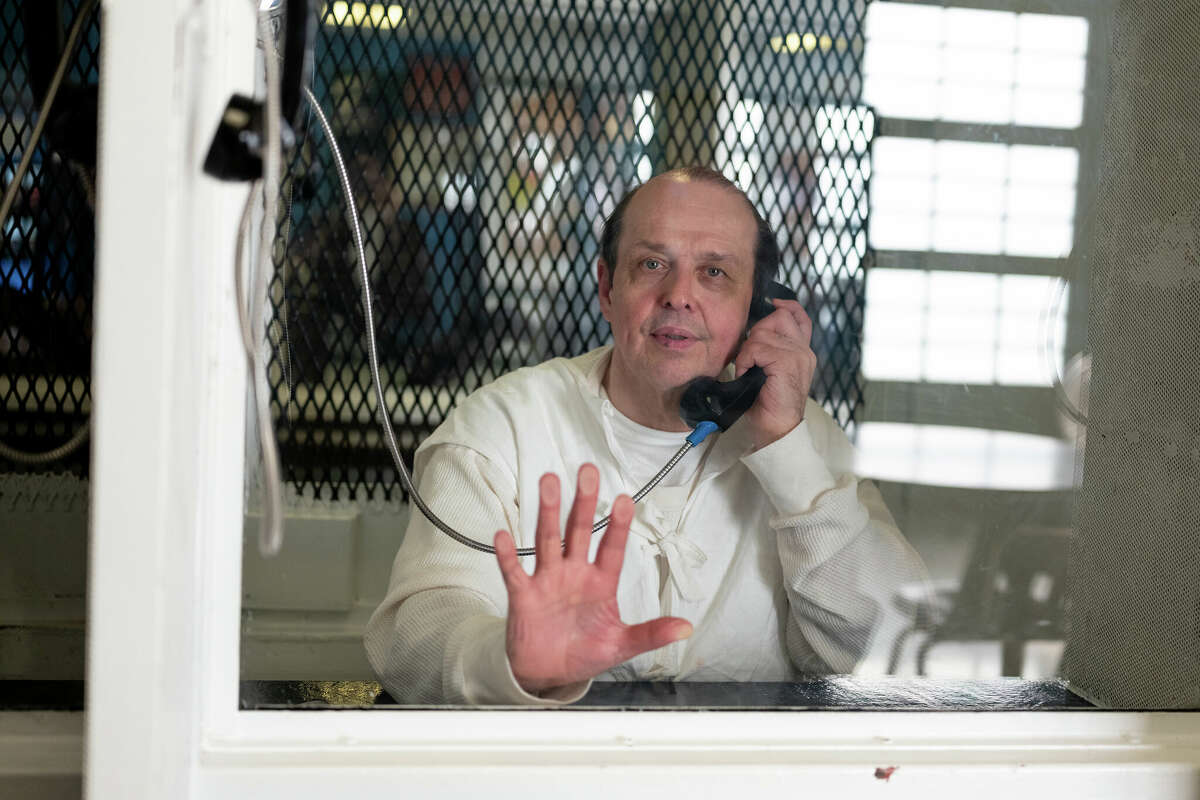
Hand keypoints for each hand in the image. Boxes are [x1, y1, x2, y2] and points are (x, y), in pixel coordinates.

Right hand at [493, 464, 692, 692]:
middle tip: (588, 471)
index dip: (618, 526)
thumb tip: (686, 628)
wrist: (548, 672)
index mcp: (601, 582)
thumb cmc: (585, 652)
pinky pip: (514, 571)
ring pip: (548, 539)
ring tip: (550, 481)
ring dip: (549, 512)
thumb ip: (650, 634)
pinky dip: (507, 555)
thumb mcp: (621, 645)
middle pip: (579, 531)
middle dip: (584, 502)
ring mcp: (548, 580)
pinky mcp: (523, 595)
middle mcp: (574, 572)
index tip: (625, 500)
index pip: (612, 549)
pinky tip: (503, 535)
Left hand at [733, 298, 816, 449]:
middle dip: (756, 332)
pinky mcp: (787, 362)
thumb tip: (752, 332)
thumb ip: (769, 350)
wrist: (777, 429)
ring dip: (747, 351)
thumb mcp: (770, 371)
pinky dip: (746, 360)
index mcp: (802, 351)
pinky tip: (747, 374)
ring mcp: (798, 355)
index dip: (786, 306)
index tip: (773, 303)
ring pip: (762, 333)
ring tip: (747, 369)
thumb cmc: (769, 404)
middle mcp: (804, 351)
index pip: (799, 317)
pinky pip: (757, 347)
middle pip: (778, 317)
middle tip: (749, 356)